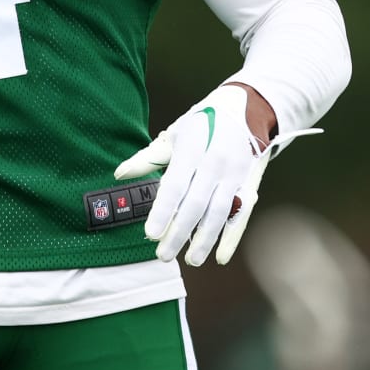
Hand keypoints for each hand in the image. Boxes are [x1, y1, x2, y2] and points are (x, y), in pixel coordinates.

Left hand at [116, 85, 320, 266]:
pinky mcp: (249, 183)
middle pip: (196, 204)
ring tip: (191, 259)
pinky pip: (241, 214)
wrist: (245, 110)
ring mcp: (235, 173)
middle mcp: (215, 161)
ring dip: (204, 239)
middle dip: (179, 233)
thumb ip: (149, 158)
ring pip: (219, 212)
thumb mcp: (175, 135)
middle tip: (163, 255)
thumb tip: (120, 174)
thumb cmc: (202, 125)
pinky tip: (220, 256)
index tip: (150, 234)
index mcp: (193, 148)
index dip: (163, 211)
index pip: (175, 185)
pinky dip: (231, 237)